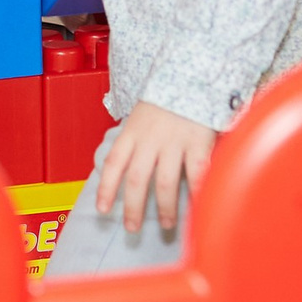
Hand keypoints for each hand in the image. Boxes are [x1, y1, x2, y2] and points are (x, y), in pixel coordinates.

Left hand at [94, 101, 216, 234]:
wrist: (193, 73)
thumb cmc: (167, 98)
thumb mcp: (141, 115)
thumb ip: (135, 140)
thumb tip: (125, 168)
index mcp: (132, 131)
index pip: (113, 163)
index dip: (106, 188)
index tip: (103, 210)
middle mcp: (150, 138)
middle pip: (136, 180)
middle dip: (133, 208)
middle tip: (132, 228)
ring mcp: (175, 141)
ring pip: (165, 182)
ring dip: (165, 208)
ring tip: (167, 225)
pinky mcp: (199, 141)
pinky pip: (197, 173)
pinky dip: (196, 193)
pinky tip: (196, 208)